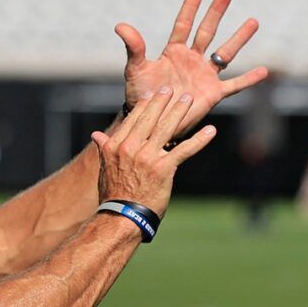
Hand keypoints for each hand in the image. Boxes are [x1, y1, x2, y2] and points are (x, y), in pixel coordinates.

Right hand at [89, 87, 216, 215]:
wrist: (122, 217)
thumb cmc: (114, 195)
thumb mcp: (104, 168)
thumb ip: (105, 149)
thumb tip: (96, 135)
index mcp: (116, 146)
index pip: (133, 119)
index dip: (145, 105)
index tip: (152, 94)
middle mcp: (130, 147)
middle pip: (150, 118)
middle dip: (163, 101)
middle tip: (172, 89)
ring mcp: (148, 157)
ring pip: (167, 128)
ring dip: (180, 112)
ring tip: (189, 100)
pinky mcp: (164, 168)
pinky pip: (185, 149)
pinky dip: (200, 139)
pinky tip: (211, 130)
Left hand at [117, 0, 268, 133]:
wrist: (152, 123)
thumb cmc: (141, 97)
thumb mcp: (136, 70)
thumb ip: (133, 48)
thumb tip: (120, 25)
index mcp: (174, 52)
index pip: (183, 24)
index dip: (190, 7)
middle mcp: (192, 60)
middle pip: (207, 31)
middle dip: (216, 12)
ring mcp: (205, 76)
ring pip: (225, 53)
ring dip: (239, 38)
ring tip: (253, 21)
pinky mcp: (213, 94)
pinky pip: (234, 85)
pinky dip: (249, 79)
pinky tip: (264, 71)